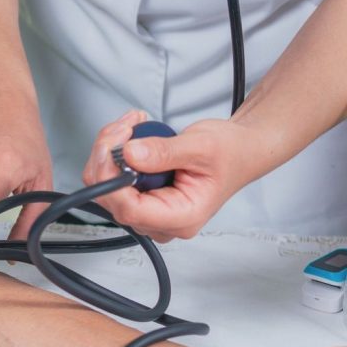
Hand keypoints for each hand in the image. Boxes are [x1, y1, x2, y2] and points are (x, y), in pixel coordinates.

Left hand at [82, 111, 262, 241]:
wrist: (240, 151)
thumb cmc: (230, 153)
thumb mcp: (200, 146)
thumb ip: (164, 152)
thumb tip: (130, 154)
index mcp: (182, 217)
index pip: (130, 210)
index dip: (112, 180)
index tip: (113, 148)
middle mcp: (163, 220)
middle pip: (112, 200)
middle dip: (108, 158)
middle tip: (124, 127)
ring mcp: (151, 211)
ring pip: (106, 189)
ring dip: (109, 152)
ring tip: (130, 126)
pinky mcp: (142, 198)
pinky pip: (113, 181)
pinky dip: (114, 154)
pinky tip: (129, 136)